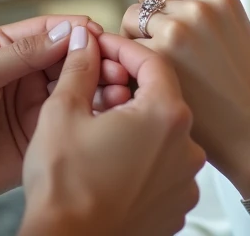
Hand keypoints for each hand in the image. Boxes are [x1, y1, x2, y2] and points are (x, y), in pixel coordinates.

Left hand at [0, 15, 132, 219]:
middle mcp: (21, 75)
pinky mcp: (37, 139)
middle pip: (70, 58)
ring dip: (99, 87)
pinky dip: (91, 116)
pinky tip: (105, 115)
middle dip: (96, 60)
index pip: (50, 31)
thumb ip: (19, 53)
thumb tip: (65, 32)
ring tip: (118, 91)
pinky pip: (70, 122)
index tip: (103, 37)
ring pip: (76, 89)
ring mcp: (31, 108)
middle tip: (117, 67)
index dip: (78, 32)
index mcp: (2, 49)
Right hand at [20, 28, 204, 235]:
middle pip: (161, 98)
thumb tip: (85, 42)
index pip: (153, 62)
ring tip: (102, 130)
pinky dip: (144, 159)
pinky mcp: (177, 206)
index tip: (103, 48)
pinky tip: (114, 161)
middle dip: (129, 88)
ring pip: (163, 135)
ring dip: (137, 126)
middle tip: (96, 89)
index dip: (123, 49)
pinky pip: (165, 168)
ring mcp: (185, 180)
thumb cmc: (64, 189)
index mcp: (166, 116)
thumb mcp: (62, 112)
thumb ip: (80, 68)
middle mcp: (187, 147)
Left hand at [122, 0, 249, 193]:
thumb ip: (199, 15)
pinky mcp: (161, 61)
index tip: (152, 27)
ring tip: (155, 78)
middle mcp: (198, 9)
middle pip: (139, 6)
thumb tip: (149, 6)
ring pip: (127, 29)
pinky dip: (130, 73)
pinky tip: (150, 92)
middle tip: (157, 63)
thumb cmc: (246, 93)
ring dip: (133, 51)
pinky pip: (125, 56)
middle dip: (140, 31)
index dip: (149, 3)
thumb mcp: (234, 34)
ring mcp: (178, 33)